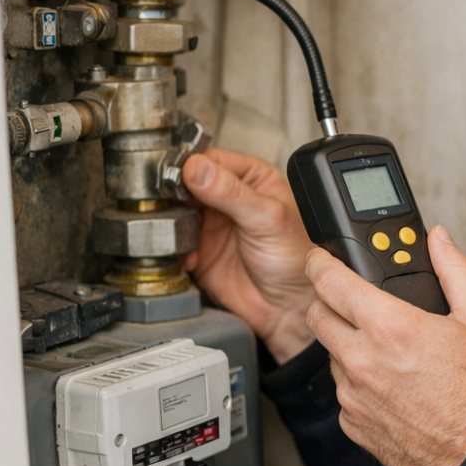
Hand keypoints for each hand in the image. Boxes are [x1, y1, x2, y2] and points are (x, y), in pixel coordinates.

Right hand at [182, 149, 316, 362]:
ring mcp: (212, 225)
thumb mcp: (266, 218)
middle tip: (169, 204)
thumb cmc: (296, 258)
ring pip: (176, 213)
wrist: (290, 306)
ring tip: (179, 231)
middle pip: (186, 184)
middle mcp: (228, 198)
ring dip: (171, 222)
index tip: (176, 176)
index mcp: (251, 178)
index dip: (190, 165)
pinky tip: (189, 255)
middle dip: (174, 194)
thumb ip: (231, 193)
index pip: (210, 159)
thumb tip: (197, 168)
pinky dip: (173, 249)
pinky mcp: (200, 252)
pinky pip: (173, 244)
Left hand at [304, 226, 465, 465]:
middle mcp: (362, 362)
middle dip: (329, 302)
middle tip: (352, 301)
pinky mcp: (354, 426)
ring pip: (331, 356)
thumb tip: (439, 240)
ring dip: (347, 346)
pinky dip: (358, 384)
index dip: (320, 262)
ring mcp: (354, 398)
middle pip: (317, 316)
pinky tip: (391, 386)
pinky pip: (344, 394)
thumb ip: (455, 270)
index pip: (329, 282)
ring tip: (387, 350)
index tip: (321, 258)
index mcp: (389, 328)